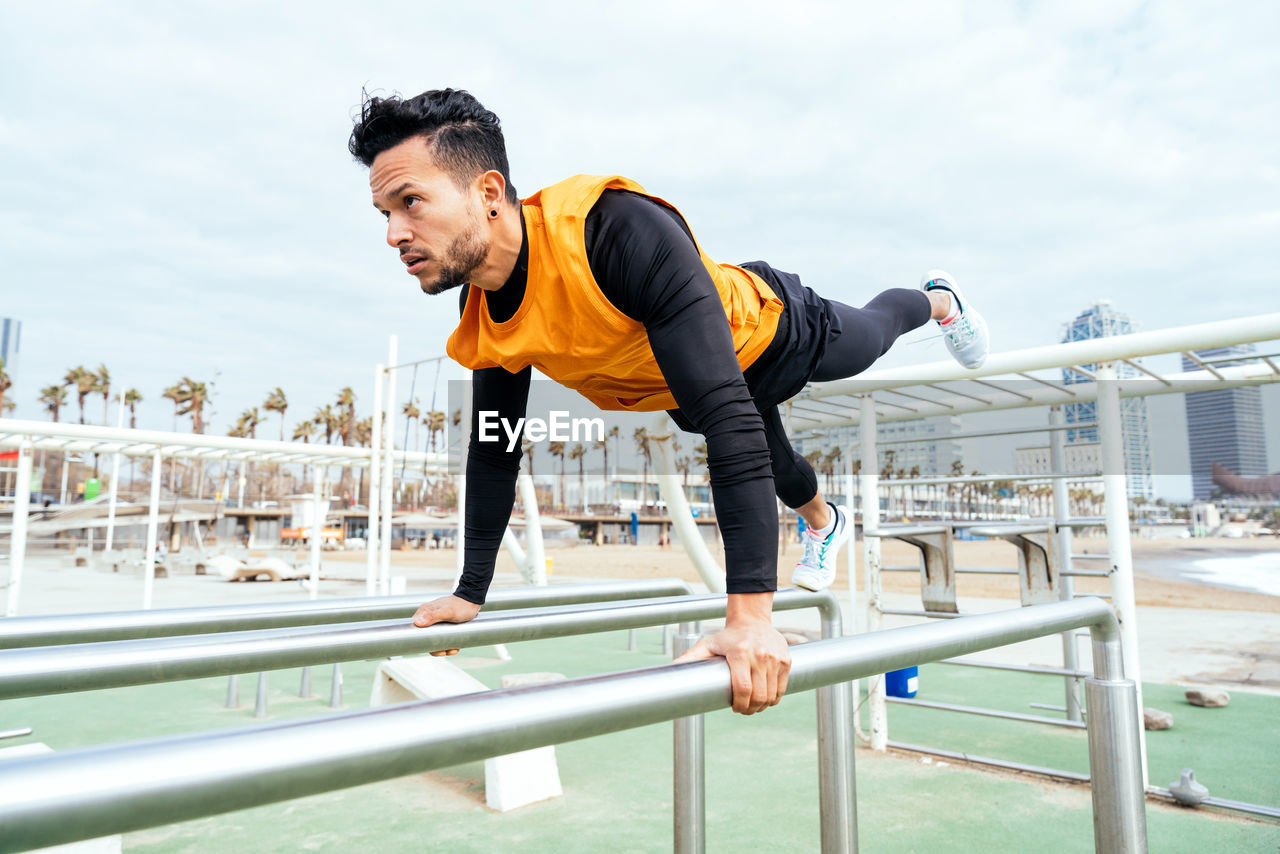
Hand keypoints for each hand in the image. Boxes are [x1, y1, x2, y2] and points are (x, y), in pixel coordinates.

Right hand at [411, 595, 480, 656]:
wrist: (472, 601)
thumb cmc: (461, 605)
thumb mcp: (448, 611)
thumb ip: (433, 616)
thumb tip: (418, 622)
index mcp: (424, 612)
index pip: (416, 630)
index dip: (423, 641)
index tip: (434, 647)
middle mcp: (427, 617)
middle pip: (425, 637)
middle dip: (435, 647)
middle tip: (445, 650)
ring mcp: (435, 621)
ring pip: (434, 639)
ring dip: (443, 647)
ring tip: (453, 648)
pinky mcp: (442, 625)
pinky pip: (442, 637)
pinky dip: (448, 644)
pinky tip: (455, 646)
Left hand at [674, 592, 790, 714]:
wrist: (752, 621)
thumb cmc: (728, 637)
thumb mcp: (708, 644)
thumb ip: (691, 657)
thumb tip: (671, 668)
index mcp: (740, 653)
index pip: (743, 688)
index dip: (740, 704)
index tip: (735, 708)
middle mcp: (760, 655)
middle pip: (759, 695)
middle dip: (751, 709)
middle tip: (744, 710)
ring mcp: (775, 658)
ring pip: (772, 695)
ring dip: (763, 706)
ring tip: (754, 706)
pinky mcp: (786, 661)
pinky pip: (782, 688)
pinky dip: (775, 698)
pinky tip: (766, 698)